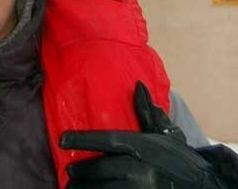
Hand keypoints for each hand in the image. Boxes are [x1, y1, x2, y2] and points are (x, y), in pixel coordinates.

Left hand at [60, 81, 231, 188]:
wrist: (202, 186)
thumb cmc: (179, 158)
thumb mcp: (165, 133)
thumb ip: (148, 112)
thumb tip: (138, 85)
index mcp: (144, 148)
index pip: (107, 141)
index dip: (83, 140)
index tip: (62, 139)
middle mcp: (141, 171)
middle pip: (101, 170)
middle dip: (82, 171)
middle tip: (70, 169)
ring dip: (85, 188)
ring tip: (73, 186)